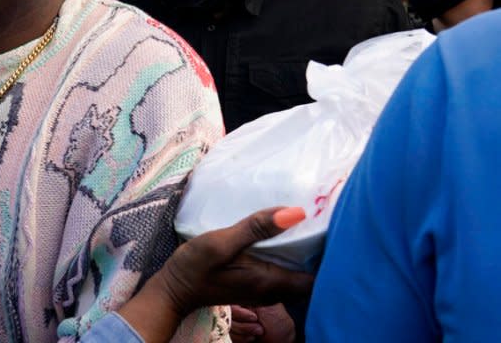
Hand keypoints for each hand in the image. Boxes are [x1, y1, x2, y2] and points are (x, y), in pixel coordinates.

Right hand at [117, 208, 312, 342]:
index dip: (328, 255)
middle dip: (318, 251)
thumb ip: (256, 228)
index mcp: (271, 282)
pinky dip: (288, 256)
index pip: (316, 277)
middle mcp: (273, 290)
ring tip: (307, 223)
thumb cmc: (195, 267)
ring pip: (297, 274)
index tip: (330, 227)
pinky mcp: (255, 284)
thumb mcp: (222, 242)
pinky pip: (283, 272)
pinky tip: (283, 236)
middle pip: (310, 275)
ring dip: (303, 253)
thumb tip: (297, 213)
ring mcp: (264, 290)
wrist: (172, 289)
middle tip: (322, 219)